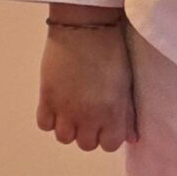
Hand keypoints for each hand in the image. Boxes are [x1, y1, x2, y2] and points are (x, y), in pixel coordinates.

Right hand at [38, 21, 136, 151]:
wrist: (85, 29)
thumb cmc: (113, 53)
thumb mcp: (126, 84)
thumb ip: (128, 114)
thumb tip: (132, 138)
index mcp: (112, 113)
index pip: (109, 145)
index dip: (109, 136)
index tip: (108, 123)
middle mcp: (88, 116)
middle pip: (86, 145)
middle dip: (90, 132)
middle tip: (91, 113)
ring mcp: (64, 109)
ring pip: (64, 138)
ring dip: (70, 128)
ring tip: (74, 109)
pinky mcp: (46, 98)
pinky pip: (44, 124)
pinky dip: (51, 119)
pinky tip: (59, 105)